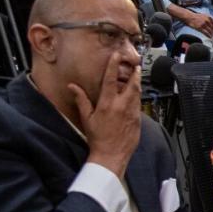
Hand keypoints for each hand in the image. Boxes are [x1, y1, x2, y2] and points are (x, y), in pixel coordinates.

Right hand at [68, 51, 140, 178]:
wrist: (111, 155)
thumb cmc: (97, 138)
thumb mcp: (86, 118)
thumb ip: (81, 100)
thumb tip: (72, 87)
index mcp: (108, 104)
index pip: (111, 80)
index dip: (113, 66)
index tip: (116, 56)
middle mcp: (122, 106)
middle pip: (131, 85)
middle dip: (134, 74)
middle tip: (136, 65)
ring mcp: (132, 113)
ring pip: (137, 94)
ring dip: (138, 84)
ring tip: (138, 77)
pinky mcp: (138, 120)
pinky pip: (139, 106)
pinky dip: (137, 98)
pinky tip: (136, 96)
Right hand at [183, 11, 212, 38]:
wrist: (189, 17)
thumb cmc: (197, 17)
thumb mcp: (205, 15)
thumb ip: (210, 19)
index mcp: (209, 17)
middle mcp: (207, 20)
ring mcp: (203, 24)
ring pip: (210, 31)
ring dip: (212, 34)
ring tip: (212, 36)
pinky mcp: (200, 28)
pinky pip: (206, 33)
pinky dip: (208, 35)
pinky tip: (209, 37)